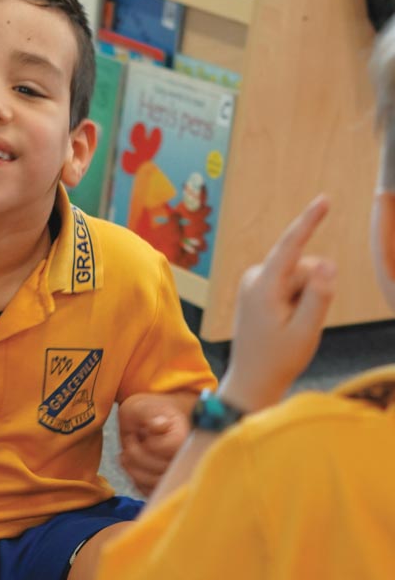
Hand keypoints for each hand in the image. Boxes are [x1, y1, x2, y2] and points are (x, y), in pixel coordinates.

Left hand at [119, 392, 191, 494]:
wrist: (152, 422)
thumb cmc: (147, 413)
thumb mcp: (142, 407)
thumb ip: (150, 414)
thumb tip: (160, 425)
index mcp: (184, 437)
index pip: (169, 449)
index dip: (150, 444)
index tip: (141, 431)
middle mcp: (187, 459)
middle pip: (161, 470)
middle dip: (136, 456)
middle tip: (131, 440)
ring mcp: (178, 474)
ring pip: (154, 484)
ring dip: (133, 469)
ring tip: (127, 453)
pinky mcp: (167, 485)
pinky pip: (149, 492)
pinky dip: (136, 480)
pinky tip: (133, 465)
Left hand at [219, 195, 335, 412]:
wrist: (252, 380)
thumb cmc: (278, 359)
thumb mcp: (305, 331)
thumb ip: (318, 296)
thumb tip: (326, 263)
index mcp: (263, 287)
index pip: (290, 247)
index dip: (308, 221)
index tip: (324, 199)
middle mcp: (254, 278)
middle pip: (303, 267)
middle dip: (312, 289)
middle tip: (299, 323)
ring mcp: (254, 282)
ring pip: (300, 276)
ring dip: (304, 298)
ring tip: (289, 325)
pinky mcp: (258, 288)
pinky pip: (291, 284)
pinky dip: (296, 300)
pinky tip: (284, 322)